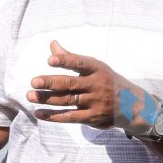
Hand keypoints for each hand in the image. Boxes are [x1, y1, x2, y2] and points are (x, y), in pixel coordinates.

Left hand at [26, 40, 148, 130]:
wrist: (132, 105)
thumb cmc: (106, 81)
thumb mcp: (95, 67)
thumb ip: (72, 58)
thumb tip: (52, 45)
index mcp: (97, 69)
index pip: (80, 63)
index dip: (66, 61)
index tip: (50, 60)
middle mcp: (97, 85)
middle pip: (70, 84)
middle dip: (51, 83)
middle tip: (33, 82)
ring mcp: (95, 102)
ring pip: (67, 101)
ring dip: (47, 99)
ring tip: (30, 96)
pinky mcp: (92, 118)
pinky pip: (70, 117)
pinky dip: (54, 116)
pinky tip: (39, 113)